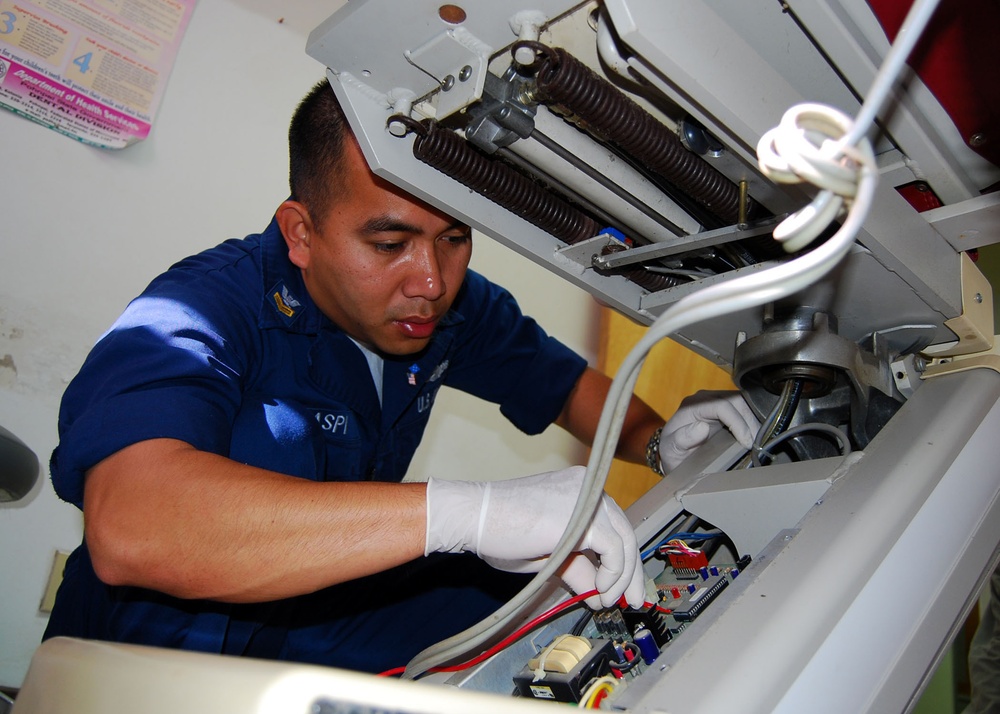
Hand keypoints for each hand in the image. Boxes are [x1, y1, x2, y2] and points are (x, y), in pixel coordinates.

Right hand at [425, 466, 644, 607]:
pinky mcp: (586, 518)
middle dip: (630, 572)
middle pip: (624, 531)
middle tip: (631, 600)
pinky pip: (615, 551)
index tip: (622, 586)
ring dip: (621, 578)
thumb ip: (576, 566)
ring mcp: (588, 500)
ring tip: (608, 601)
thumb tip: (597, 592)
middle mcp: (588, 488)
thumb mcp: (548, 554)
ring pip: (625, 541)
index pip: (612, 525)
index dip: (621, 559)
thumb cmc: (499, 530)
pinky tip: (599, 590)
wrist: (476, 516)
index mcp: (579, 489)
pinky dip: (613, 575)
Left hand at [658, 390, 758, 472]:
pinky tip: (756, 436)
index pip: (721, 406)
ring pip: (744, 403)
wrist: (675, 453)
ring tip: (759, 441)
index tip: (746, 442)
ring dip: (754, 421)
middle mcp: (705, 399)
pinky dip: (753, 422)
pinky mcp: (727, 409)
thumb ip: (682, 439)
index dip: (737, 422)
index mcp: (692, 405)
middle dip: (750, 422)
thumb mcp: (671, 449)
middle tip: (757, 444)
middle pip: (737, 401)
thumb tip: (702, 427)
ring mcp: (717, 402)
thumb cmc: (672, 452)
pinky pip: (745, 409)